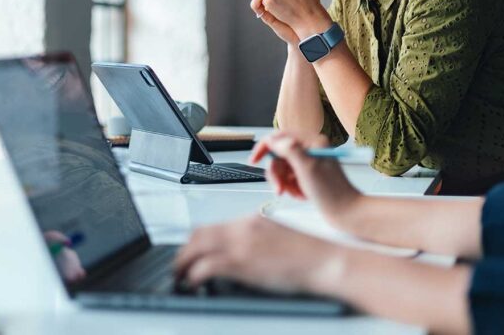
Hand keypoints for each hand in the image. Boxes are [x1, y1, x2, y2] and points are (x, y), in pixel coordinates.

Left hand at [174, 215, 341, 294]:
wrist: (325, 261)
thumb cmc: (309, 255)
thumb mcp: (278, 238)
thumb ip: (257, 240)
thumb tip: (242, 253)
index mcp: (251, 221)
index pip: (214, 226)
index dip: (197, 241)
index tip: (192, 252)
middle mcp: (242, 227)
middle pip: (199, 234)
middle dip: (184, 250)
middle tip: (179, 265)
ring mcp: (241, 244)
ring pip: (197, 247)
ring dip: (183, 262)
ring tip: (180, 275)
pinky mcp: (242, 262)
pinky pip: (206, 265)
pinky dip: (194, 274)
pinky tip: (193, 282)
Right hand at [250, 131, 360, 225]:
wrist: (346, 213)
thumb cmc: (332, 192)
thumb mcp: (307, 167)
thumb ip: (289, 149)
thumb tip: (273, 139)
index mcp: (312, 142)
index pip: (280, 136)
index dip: (265, 147)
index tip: (254, 160)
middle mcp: (310, 150)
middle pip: (279, 155)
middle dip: (277, 173)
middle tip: (280, 188)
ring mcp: (309, 163)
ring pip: (282, 168)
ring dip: (284, 183)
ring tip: (296, 194)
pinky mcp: (308, 176)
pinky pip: (289, 179)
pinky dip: (291, 189)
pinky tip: (302, 196)